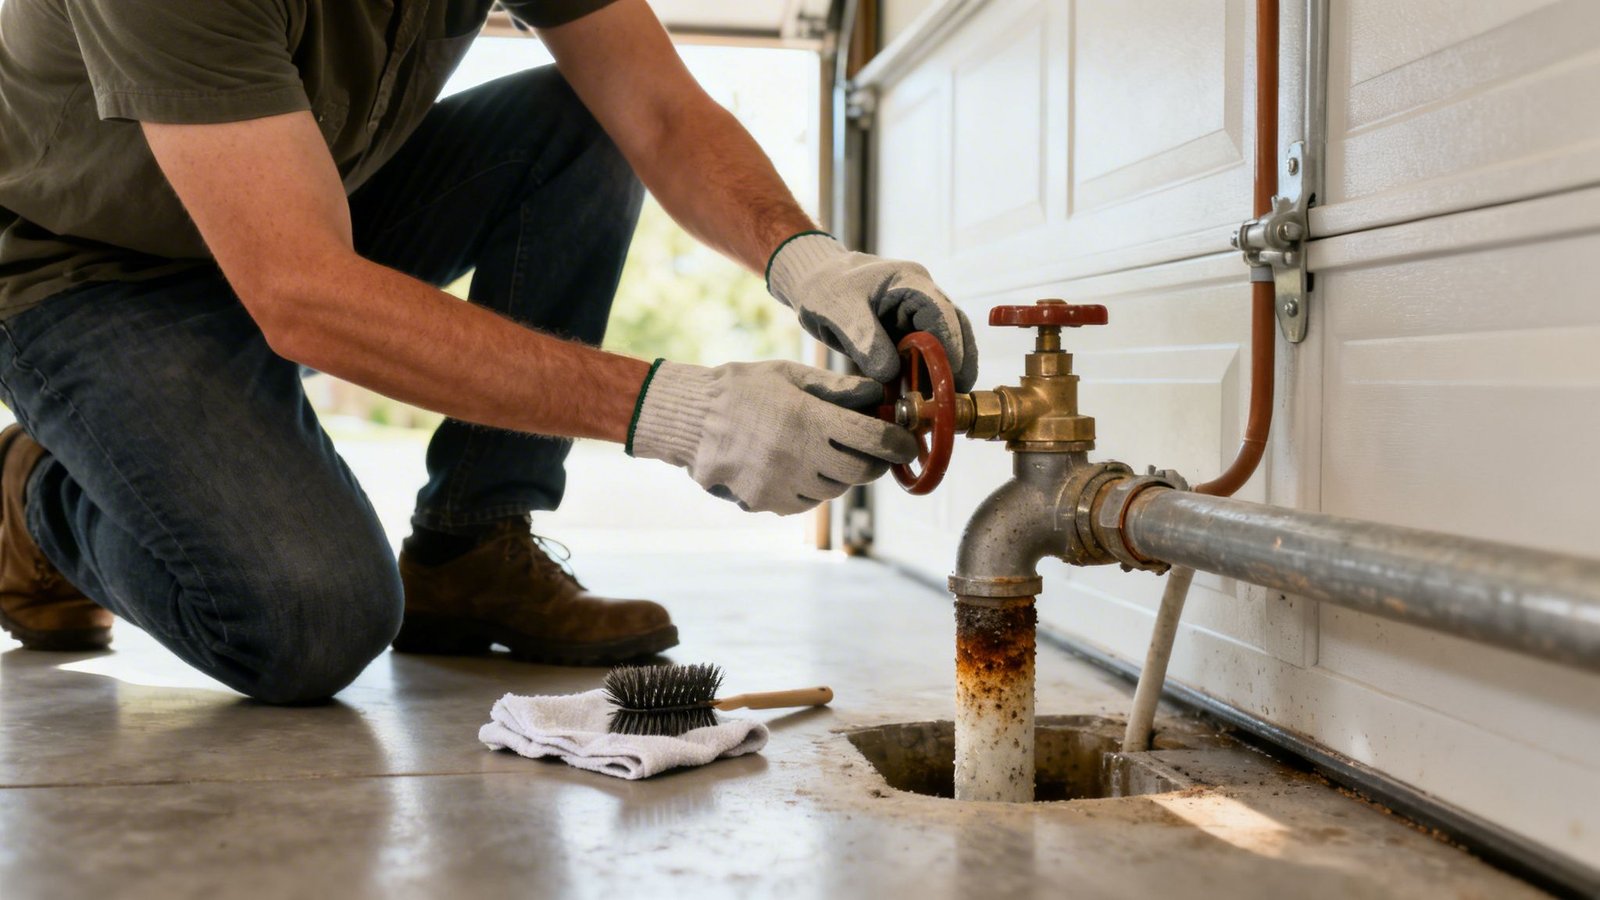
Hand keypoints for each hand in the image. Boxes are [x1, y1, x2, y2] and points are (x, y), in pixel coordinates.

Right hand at [627, 360, 916, 515]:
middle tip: (876, 452)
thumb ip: (837, 388)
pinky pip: (807, 502)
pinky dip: (814, 488)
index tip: (907, 444)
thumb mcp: (790, 375)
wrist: (690, 420)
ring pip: (834, 491)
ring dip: (842, 476)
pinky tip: (800, 466)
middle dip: (875, 463)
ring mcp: (782, 484)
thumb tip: (877, 396)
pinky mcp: (767, 502)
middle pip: (860, 473)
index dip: (898, 443)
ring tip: (828, 453)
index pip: (872, 439)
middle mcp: (798, 456)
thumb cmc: (743, 389)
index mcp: (808, 419)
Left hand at [766, 232, 977, 391]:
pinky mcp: (907, 333)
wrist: (813, 282)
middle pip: (954, 328)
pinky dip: (926, 376)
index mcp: (910, 281)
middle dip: (958, 362)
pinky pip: (924, 356)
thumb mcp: (838, 310)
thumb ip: (864, 339)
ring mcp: (917, 315)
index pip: (941, 312)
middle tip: (956, 397)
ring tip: (945, 404)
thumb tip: (890, 374)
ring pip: (944, 344)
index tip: (951, 374)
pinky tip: (925, 400)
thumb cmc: (825, 287)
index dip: (950, 344)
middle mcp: (921, 297)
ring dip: (945, 371)